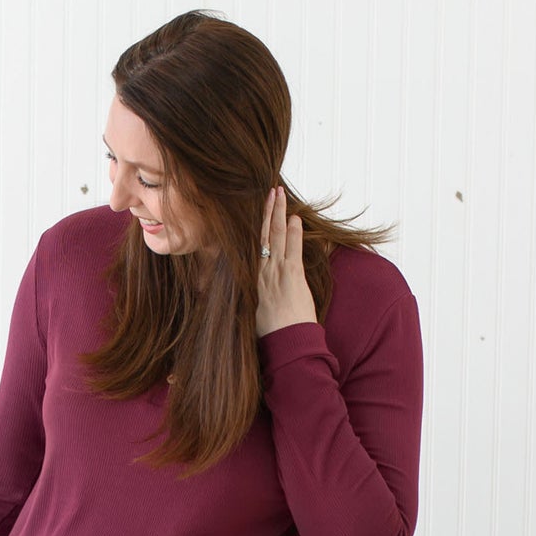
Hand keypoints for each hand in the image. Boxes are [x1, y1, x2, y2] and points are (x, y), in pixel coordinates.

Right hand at [254, 186, 317, 337]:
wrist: (284, 344)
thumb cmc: (270, 336)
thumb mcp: (251, 316)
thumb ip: (248, 300)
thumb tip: (242, 296)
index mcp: (249, 281)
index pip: (251, 247)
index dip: (254, 227)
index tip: (254, 211)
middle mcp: (259, 273)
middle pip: (261, 235)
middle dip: (265, 211)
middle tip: (269, 191)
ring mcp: (275, 272)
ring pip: (274, 235)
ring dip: (277, 213)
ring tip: (279, 194)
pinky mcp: (291, 275)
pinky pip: (291, 246)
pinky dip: (293, 230)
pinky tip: (294, 217)